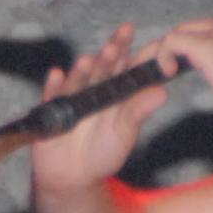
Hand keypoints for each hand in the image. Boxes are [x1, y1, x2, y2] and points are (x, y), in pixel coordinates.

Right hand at [23, 23, 172, 193]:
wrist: (74, 177)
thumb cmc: (103, 153)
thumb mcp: (125, 133)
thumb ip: (138, 112)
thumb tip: (161, 93)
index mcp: (116, 91)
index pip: (124, 65)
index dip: (129, 49)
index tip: (136, 35)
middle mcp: (95, 89)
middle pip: (103, 66)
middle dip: (109, 53)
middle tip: (117, 42)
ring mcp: (73, 97)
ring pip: (79, 79)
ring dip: (83, 69)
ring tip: (89, 60)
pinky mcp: (51, 110)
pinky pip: (52, 96)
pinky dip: (53, 86)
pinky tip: (57, 74)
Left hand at [152, 14, 212, 113]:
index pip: (205, 29)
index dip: (189, 45)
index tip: (180, 64)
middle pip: (189, 28)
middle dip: (173, 47)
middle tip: (166, 68)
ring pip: (178, 33)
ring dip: (165, 53)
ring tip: (164, 71)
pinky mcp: (205, 47)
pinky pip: (172, 42)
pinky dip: (164, 56)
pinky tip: (167, 73)